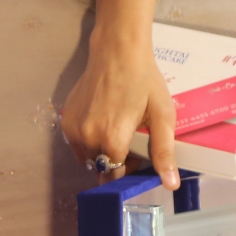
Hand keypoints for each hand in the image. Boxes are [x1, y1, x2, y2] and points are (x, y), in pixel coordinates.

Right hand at [60, 0, 179, 188]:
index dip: (128, 173)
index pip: (115, 177)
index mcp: (112, 140)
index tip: (139, 162)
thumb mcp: (162, 116)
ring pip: (88, 158)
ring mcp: (73, 129)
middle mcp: (87, 138)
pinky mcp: (65, 119)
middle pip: (102, 168)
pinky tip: (103, 121)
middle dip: (116, 163)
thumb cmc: (144, 81)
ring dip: (102, 153)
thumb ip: (164, 152)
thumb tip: (171, 185)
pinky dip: (90, 140)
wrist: (117, 50)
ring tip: (117, 130)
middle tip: (131, 140)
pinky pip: (78, 144)